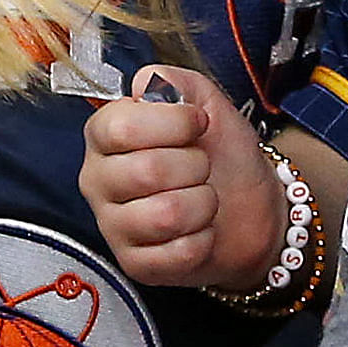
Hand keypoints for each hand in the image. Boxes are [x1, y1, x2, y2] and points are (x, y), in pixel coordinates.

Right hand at [81, 65, 279, 286]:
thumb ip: (174, 81)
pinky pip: (176, 253)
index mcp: (105, 135)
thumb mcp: (204, 102)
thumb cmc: (220, 153)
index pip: (119, 126)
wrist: (250, 206)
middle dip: (195, 166)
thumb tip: (144, 85)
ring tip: (202, 199)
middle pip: (146, 171)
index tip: (198, 124)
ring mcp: (113, 226)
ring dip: (202, 204)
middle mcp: (98, 180)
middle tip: (202, 168)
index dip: (172, 123)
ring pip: (165, 215)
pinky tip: (199, 231)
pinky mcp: (135, 264)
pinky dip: (203, 239)